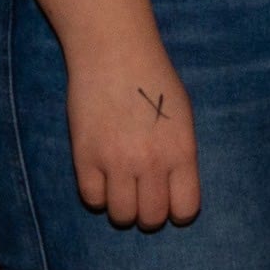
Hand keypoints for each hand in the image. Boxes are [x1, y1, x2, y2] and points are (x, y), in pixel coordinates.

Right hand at [67, 53, 199, 231]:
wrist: (114, 51)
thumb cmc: (153, 78)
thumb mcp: (182, 115)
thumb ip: (180, 153)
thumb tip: (173, 188)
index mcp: (181, 151)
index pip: (185, 209)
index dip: (177, 211)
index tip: (170, 202)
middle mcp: (151, 162)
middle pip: (151, 218)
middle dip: (148, 213)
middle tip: (142, 195)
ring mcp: (116, 161)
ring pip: (121, 216)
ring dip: (122, 207)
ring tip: (121, 187)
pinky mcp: (85, 157)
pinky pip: (92, 199)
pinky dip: (97, 193)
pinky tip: (101, 175)